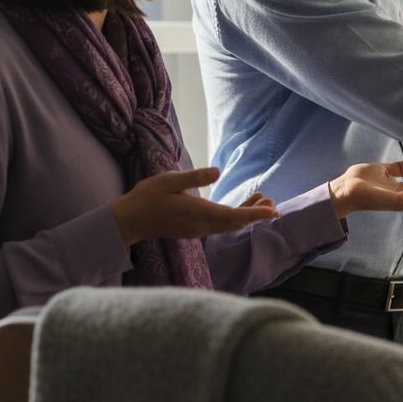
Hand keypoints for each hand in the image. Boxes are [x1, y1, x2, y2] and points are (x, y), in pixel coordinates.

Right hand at [110, 167, 277, 245]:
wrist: (130, 220)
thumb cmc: (148, 197)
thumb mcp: (169, 180)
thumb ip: (194, 177)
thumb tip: (217, 171)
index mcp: (199, 212)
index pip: (234, 216)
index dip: (255, 214)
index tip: (272, 211)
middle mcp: (202, 225)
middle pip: (236, 222)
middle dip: (256, 214)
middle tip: (271, 201)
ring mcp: (198, 230)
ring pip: (229, 225)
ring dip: (246, 215)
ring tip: (261, 200)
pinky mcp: (194, 230)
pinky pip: (221, 226)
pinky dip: (234, 217)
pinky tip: (238, 207)